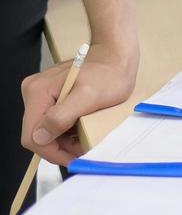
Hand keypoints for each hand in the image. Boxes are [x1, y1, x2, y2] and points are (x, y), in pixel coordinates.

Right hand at [20, 41, 137, 165]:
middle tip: (82, 149)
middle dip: (59, 146)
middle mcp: (34, 91)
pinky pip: (52, 120)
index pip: (31, 135)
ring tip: (84, 140)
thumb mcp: (90, 97)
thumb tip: (40, 136)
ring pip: (45, 128)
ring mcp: (41, 93)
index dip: (51, 152)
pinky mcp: (50, 95)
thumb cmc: (109, 73)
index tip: (72, 159)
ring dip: (63, 139)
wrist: (116, 55)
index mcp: (38, 92)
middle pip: (37, 133)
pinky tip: (81, 128)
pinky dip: (65, 129)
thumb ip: (62, 116)